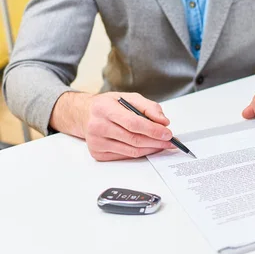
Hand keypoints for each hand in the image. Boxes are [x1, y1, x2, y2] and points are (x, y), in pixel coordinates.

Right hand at [51, 92, 174, 160]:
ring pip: (131, 150)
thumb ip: (149, 107)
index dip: (153, 130)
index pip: (133, 123)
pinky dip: (140, 152)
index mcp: (104, 108)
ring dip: (151, 149)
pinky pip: (125, 156)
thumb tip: (163, 121)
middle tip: (170, 141)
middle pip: (134, 139)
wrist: (85, 114)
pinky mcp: (97, 153)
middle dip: (156, 141)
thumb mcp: (129, 98)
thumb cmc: (108, 105)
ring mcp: (96, 142)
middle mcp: (97, 126)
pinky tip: (148, 147)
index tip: (168, 133)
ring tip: (162, 145)